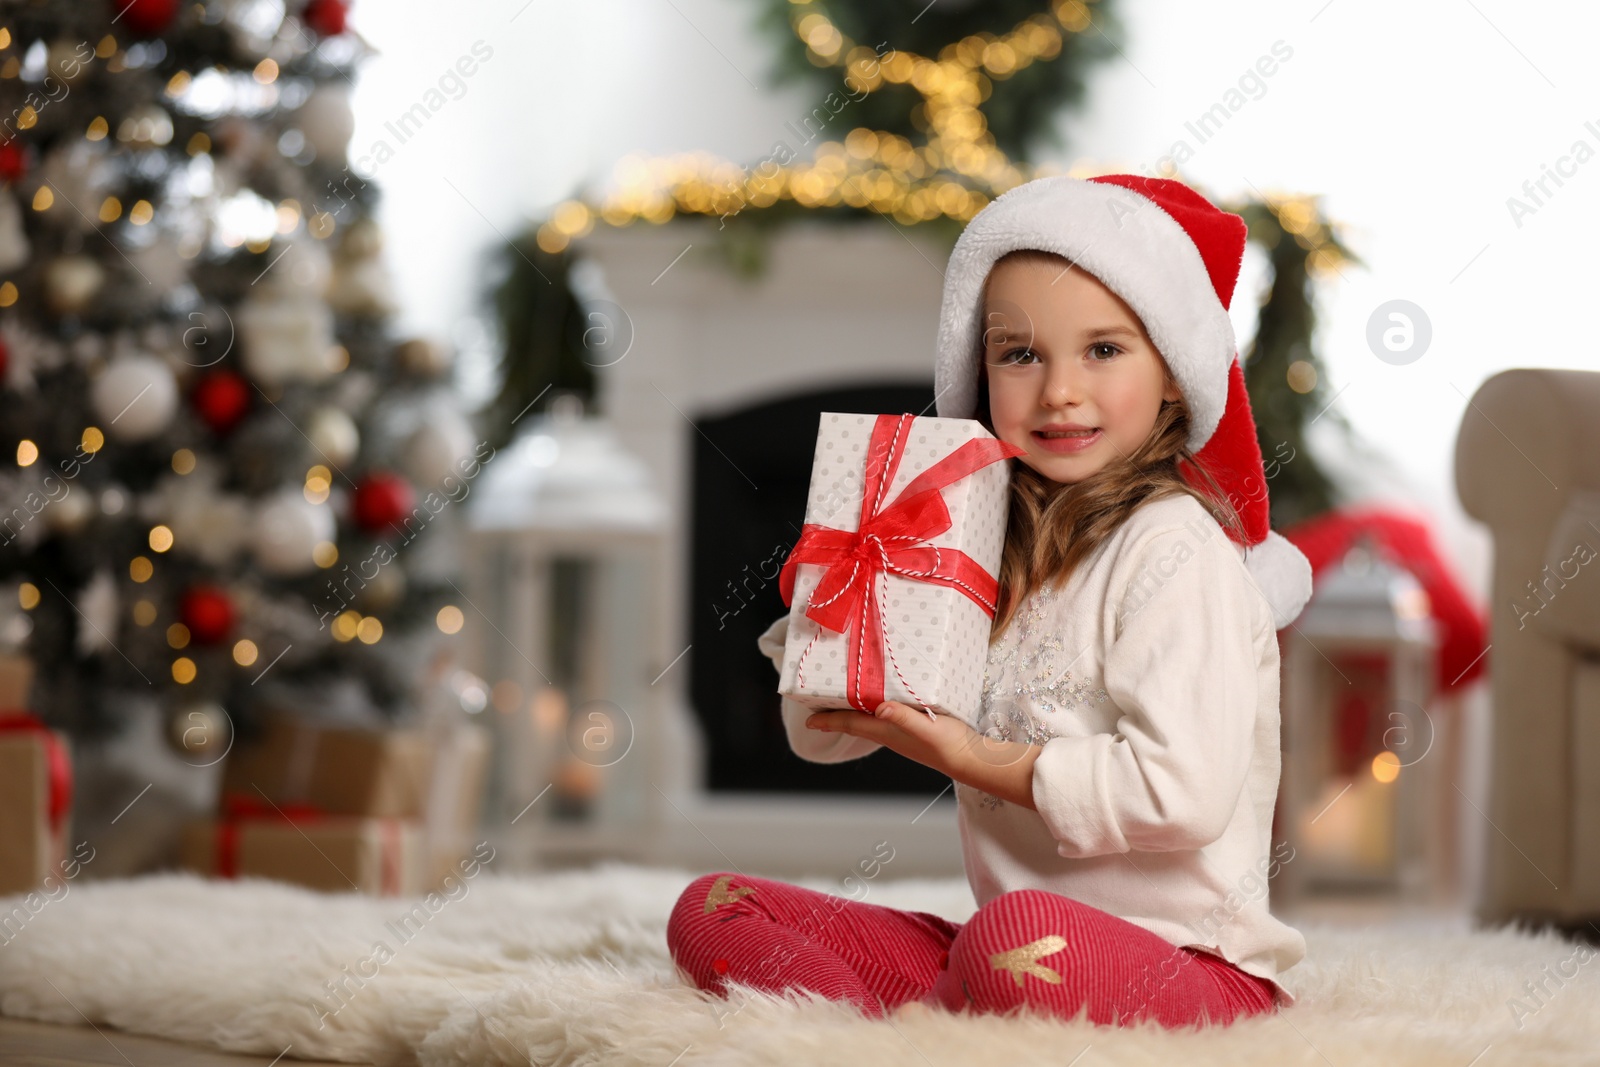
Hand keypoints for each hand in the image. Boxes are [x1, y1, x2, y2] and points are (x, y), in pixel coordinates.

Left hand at [807, 702, 1043, 808]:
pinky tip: (882, 703)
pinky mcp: (915, 731)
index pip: (851, 723)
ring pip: (869, 721)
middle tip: (818, 706)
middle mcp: (890, 734)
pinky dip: (875, 710)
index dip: (829, 720)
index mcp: (888, 731)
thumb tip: (879, 709)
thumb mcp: (927, 727)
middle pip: (855, 723)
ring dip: (853, 713)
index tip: (808, 718)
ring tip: (843, 702)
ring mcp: (902, 735)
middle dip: (836, 715)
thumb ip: (904, 717)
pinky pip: (886, 719)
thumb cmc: (949, 744)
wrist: (970, 760)